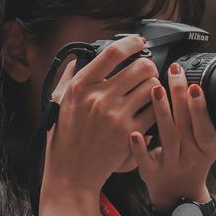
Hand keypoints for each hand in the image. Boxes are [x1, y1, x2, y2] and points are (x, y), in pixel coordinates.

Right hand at [43, 34, 157, 194]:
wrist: (72, 173)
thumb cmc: (64, 138)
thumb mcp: (58, 103)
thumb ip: (68, 78)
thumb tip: (78, 58)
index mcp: (80, 87)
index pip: (112, 53)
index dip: (131, 43)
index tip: (139, 42)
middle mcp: (98, 98)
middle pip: (140, 67)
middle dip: (149, 65)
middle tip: (147, 71)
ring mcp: (116, 116)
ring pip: (152, 87)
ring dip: (154, 86)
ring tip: (148, 92)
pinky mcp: (131, 134)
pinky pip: (155, 111)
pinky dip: (157, 108)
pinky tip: (151, 110)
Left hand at [129, 62, 215, 209]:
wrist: (179, 194)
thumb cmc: (195, 162)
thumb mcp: (212, 146)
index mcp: (208, 149)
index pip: (206, 126)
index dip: (200, 108)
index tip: (195, 86)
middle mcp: (191, 157)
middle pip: (185, 124)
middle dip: (179, 96)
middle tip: (174, 72)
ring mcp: (171, 165)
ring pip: (167, 137)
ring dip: (161, 112)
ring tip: (155, 89)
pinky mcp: (151, 173)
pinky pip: (145, 160)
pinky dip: (139, 147)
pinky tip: (133, 132)